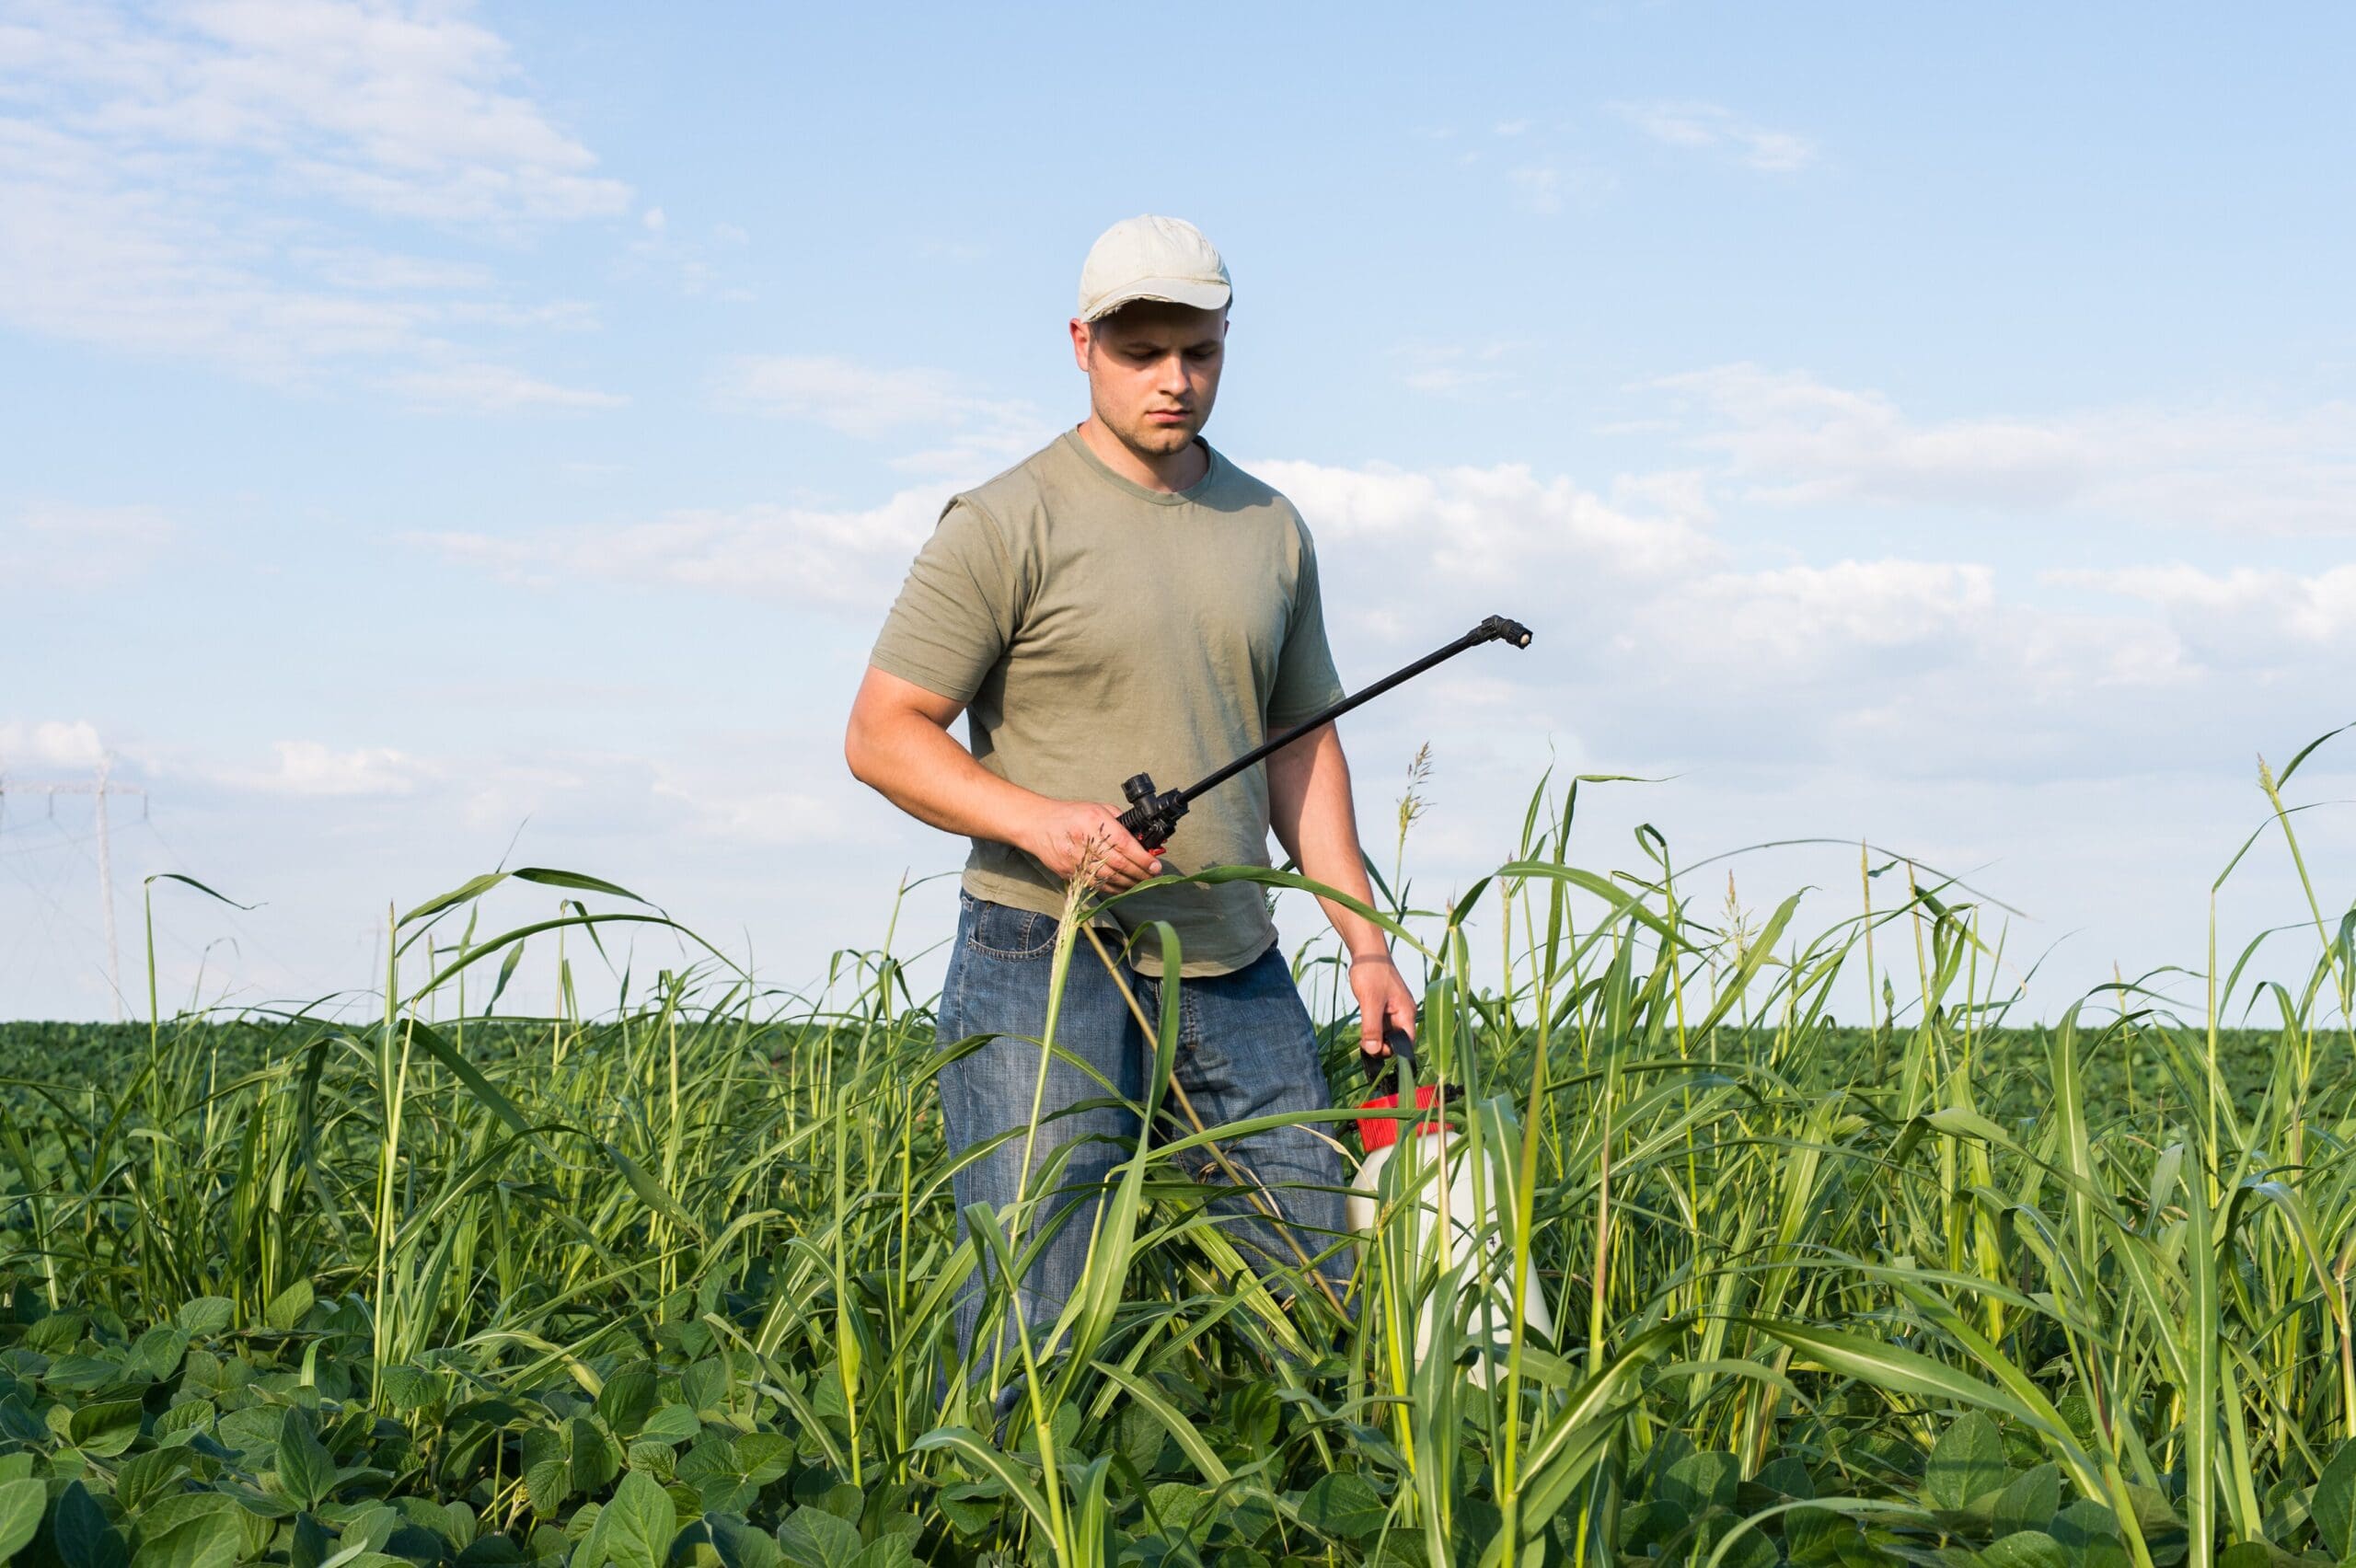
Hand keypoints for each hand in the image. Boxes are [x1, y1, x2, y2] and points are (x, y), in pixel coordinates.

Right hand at [1023, 799, 1164, 891]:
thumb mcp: (1098, 809)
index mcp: (1094, 820)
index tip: (1155, 865)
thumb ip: (1120, 822)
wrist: (1038, 825)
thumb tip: (1141, 839)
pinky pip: (1095, 885)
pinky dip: (1112, 888)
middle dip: (1140, 873)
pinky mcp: (1069, 872)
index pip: (1124, 844)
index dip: (1142, 858)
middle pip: (1119, 864)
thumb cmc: (1071, 815)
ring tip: (1140, 882)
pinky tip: (1123, 886)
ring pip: (1108, 878)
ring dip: (1128, 883)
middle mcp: (1085, 840)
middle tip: (1152, 876)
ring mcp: (1075, 858)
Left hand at [1349, 952, 1416, 1064]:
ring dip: (1375, 1037)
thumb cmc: (1371, 972)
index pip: (1407, 1043)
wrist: (1366, 951)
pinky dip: (1372, 1029)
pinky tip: (1363, 1028)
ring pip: (1387, 1033)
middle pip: (1396, 1040)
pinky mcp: (1384, 1006)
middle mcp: (1404, 1013)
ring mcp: (1394, 1010)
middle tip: (1364, 1044)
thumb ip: (1372, 1028)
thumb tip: (1373, 1051)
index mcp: (1407, 1012)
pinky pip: (1380, 1024)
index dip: (1393, 1052)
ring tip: (1362, 1037)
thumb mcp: (1370, 1002)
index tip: (1375, 1053)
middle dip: (1382, 1045)